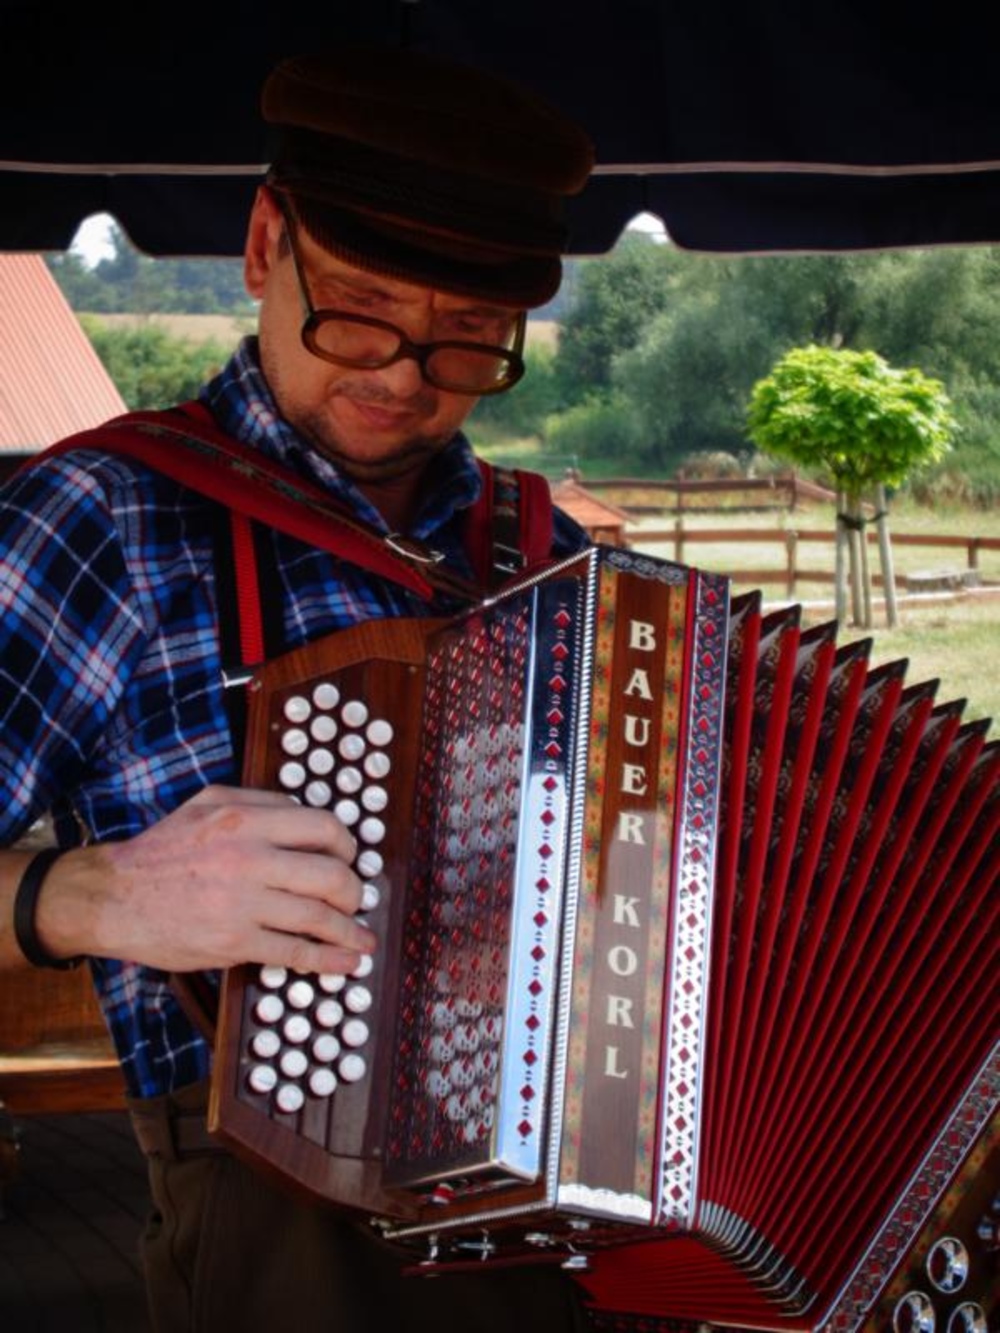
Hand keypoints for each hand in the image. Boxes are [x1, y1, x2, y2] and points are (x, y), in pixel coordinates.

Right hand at [39, 786, 373, 974]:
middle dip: (354, 892)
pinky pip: (293, 952)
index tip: (349, 859)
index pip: (323, 827)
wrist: (113, 896)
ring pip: (318, 916)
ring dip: (350, 931)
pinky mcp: (233, 942)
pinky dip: (327, 959)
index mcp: (245, 819)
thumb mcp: (208, 802)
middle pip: (330, 874)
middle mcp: (248, 858)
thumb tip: (306, 816)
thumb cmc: (162, 849)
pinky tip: (344, 963)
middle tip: (355, 901)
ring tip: (362, 940)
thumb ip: (258, 803)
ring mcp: (242, 903)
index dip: (347, 846)